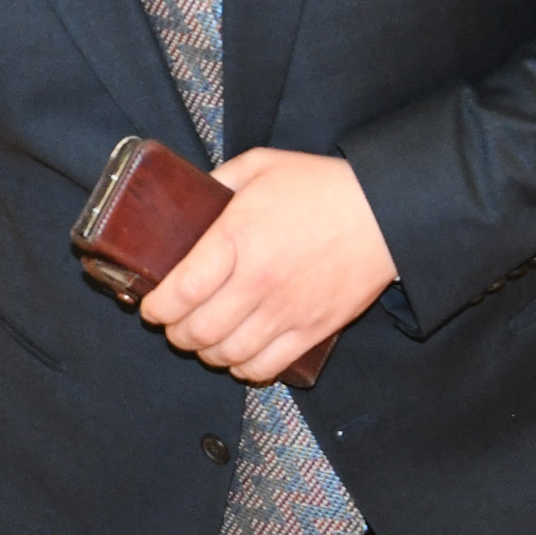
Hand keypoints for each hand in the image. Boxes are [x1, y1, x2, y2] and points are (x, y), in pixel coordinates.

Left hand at [138, 149, 395, 384]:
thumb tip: (189, 194)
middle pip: (199, 331)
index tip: (149, 307)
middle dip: (175, 334)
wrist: (385, 213)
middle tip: (172, 324)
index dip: (157, 308)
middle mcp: (258, 281)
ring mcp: (286, 311)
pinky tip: (236, 357)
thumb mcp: (260, 165)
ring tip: (201, 340)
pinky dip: (243, 369)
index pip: (182, 291)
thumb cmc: (320, 186)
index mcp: (237, 238)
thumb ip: (219, 179)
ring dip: (206, 353)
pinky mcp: (312, 331)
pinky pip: (266, 367)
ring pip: (228, 355)